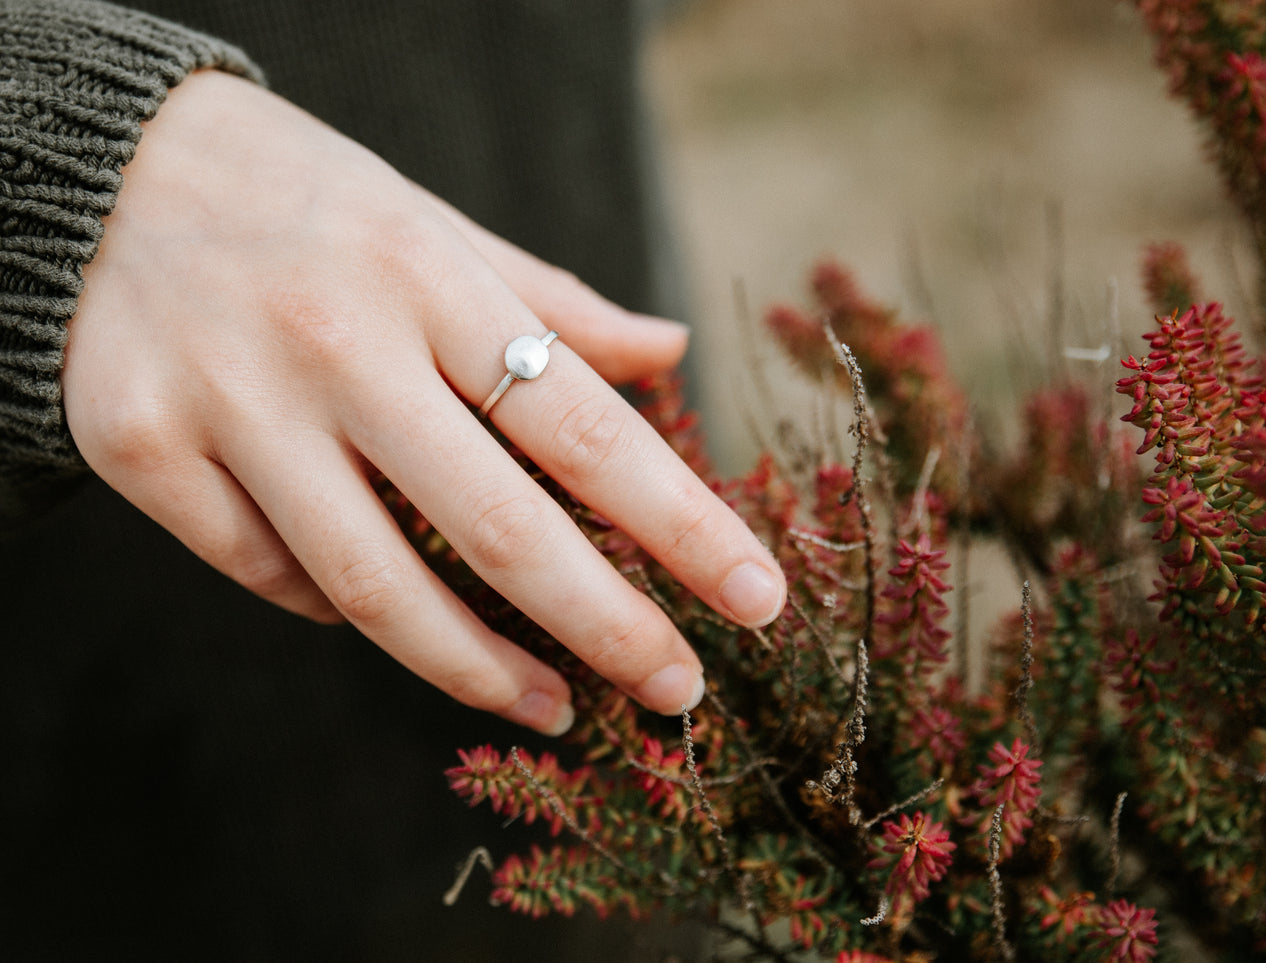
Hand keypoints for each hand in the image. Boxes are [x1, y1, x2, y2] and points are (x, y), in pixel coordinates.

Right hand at [61, 71, 785, 734]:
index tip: (757, 599)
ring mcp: (228, 402)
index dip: (682, 524)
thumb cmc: (303, 202)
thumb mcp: (435, 224)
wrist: (96, 167)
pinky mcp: (139, 451)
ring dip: (480, 669)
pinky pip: (273, 576)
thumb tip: (671, 351)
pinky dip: (343, 611)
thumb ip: (553, 301)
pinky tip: (392, 615)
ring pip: (375, 589)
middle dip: (607, 628)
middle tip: (677, 691)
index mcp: (425, 275)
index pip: (585, 425)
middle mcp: (332, 341)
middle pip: (497, 529)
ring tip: (555, 705)